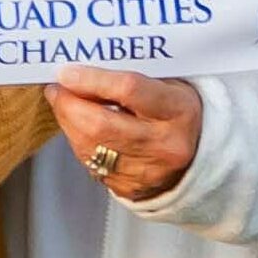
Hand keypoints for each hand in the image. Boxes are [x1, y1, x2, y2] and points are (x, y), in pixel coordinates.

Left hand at [50, 69, 199, 208]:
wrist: (200, 156)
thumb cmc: (177, 111)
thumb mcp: (168, 86)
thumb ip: (131, 77)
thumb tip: (82, 69)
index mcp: (178, 111)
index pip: (128, 90)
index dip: (91, 79)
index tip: (66, 71)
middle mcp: (164, 144)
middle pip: (100, 125)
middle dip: (69, 104)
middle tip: (56, 87)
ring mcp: (147, 171)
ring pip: (90, 147)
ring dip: (68, 122)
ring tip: (64, 103)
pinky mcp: (130, 188)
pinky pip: (90, 163)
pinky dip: (78, 141)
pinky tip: (78, 127)